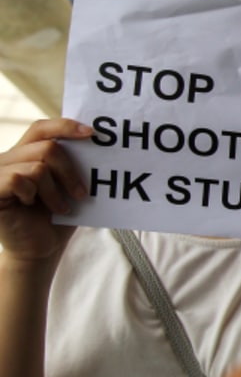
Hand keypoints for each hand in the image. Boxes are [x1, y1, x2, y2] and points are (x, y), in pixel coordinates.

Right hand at [0, 118, 91, 261]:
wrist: (41, 249)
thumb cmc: (57, 218)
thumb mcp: (69, 186)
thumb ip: (74, 164)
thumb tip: (95, 141)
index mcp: (27, 153)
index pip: (43, 128)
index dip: (65, 126)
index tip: (91, 134)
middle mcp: (9, 158)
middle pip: (48, 146)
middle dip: (70, 171)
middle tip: (81, 194)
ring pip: (37, 166)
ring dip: (55, 190)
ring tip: (60, 207)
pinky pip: (18, 179)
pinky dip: (33, 194)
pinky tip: (32, 206)